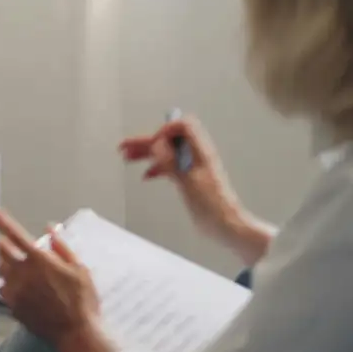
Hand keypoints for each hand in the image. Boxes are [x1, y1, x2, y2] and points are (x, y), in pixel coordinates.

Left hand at [0, 207, 101, 350]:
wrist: (76, 334)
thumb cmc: (83, 300)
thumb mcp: (79, 270)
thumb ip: (62, 247)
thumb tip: (50, 228)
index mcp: (39, 260)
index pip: (14, 234)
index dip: (0, 220)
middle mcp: (22, 273)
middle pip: (2, 250)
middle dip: (5, 244)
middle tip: (14, 246)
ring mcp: (15, 290)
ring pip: (2, 269)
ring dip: (7, 264)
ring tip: (23, 269)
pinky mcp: (12, 305)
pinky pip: (4, 288)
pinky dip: (10, 283)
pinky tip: (23, 288)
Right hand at [118, 115, 243, 245]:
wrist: (226, 225)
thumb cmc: (213, 205)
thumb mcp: (188, 181)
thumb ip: (171, 161)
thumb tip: (157, 143)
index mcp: (199, 152)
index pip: (182, 126)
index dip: (165, 131)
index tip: (152, 143)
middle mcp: (195, 156)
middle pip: (169, 140)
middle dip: (146, 141)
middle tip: (125, 146)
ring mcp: (192, 167)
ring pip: (166, 153)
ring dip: (147, 153)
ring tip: (128, 157)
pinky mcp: (189, 179)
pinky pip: (169, 167)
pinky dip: (155, 168)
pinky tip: (146, 175)